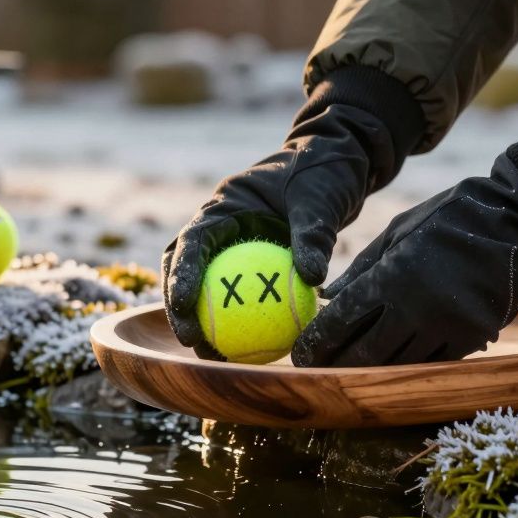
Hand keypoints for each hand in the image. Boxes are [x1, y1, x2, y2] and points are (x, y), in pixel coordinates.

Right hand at [162, 78, 416, 356]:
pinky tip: (248, 351)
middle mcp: (220, 227)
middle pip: (184, 270)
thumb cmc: (324, 172)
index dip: (180, 274)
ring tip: (214, 355)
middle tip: (193, 342)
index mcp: (224, 206)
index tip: (185, 306)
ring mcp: (232, 246)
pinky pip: (239, 295)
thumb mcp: (321, 201)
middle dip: (179, 307)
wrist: (337, 163)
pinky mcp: (250, 264)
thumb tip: (313, 280)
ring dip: (204, 320)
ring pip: (205, 286)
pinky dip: (240, 321)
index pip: (192, 241)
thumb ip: (314, 235)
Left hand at [292, 153, 517, 366]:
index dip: (318, 342)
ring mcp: (447, 328)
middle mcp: (417, 309)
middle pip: (365, 353)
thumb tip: (328, 296)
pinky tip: (390, 364)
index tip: (301, 354)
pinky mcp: (472, 338)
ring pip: (397, 364)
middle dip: (337, 364)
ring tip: (348, 371)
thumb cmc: (449, 219)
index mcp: (393, 277)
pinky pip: (431, 362)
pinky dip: (408, 363)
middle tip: (318, 371)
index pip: (343, 321)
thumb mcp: (399, 233)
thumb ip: (363, 269)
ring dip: (369, 370)